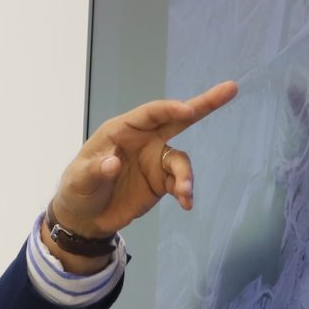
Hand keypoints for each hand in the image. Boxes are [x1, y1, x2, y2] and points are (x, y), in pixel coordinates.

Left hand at [49, 79, 238, 244]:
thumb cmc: (77, 190)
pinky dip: (186, 191)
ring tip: (185, 193)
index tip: (187, 109)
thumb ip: (94, 171)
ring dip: (186, 176)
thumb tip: (112, 163)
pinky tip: (186, 203)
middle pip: (178, 119)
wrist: (86, 219)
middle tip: (230, 89)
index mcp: (122, 130)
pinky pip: (180, 183)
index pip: (150, 114)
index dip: (170, 109)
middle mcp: (144, 140)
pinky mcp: (162, 183)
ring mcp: (155, 161)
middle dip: (204, 104)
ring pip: (181, 160)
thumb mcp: (78, 180)